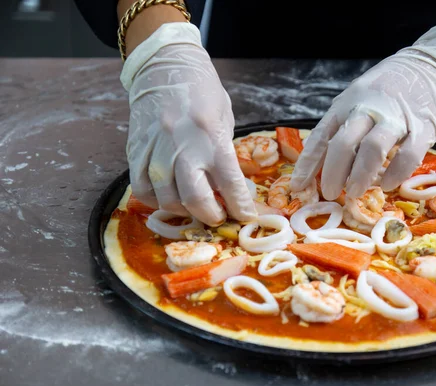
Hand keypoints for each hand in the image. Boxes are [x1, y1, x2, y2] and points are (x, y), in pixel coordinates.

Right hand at [121, 23, 255, 225]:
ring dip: (182, 211)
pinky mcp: (135, 149)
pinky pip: (140, 187)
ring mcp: (156, 148)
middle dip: (210, 216)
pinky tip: (167, 198)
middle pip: (194, 198)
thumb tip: (227, 188)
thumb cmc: (202, 91)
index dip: (240, 206)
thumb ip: (223, 152)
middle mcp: (182, 145)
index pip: (229, 183)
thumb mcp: (223, 118)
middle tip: (218, 217)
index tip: (246, 217)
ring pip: (165, 198)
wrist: (164, 65)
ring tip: (194, 209)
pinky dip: (154, 200)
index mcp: (211, 135)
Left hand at [291, 4, 435, 199]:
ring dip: (360, 175)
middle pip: (343, 144)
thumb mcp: (359, 97)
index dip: (307, 165)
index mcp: (347, 103)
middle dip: (332, 173)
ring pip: (372, 150)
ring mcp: (395, 117)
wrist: (435, 62)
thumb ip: (345, 124)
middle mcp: (367, 109)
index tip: (297, 187)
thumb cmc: (392, 85)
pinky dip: (396, 173)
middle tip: (329, 193)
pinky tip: (388, 184)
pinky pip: (408, 154)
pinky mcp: (423, 126)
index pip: (321, 136)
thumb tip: (325, 161)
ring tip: (353, 193)